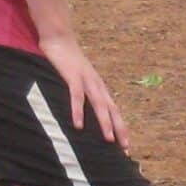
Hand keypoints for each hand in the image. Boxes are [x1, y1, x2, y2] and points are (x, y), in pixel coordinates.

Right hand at [39, 30, 128, 147]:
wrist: (59, 37)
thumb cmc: (67, 60)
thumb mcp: (79, 79)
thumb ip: (83, 93)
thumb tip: (84, 112)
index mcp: (99, 87)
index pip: (114, 110)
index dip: (121, 127)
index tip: (126, 146)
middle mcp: (97, 84)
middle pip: (112, 109)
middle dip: (120, 129)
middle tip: (125, 148)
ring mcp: (86, 79)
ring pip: (99, 104)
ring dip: (105, 122)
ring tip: (109, 139)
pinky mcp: (73, 76)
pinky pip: (77, 96)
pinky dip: (78, 111)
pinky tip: (78, 125)